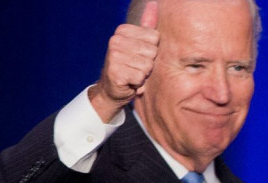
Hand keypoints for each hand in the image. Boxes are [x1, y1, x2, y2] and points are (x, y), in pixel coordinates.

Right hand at [89, 1, 158, 121]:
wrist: (111, 89)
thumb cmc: (130, 66)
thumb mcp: (139, 44)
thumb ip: (147, 25)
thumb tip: (154, 3)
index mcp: (123, 31)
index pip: (155, 37)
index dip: (152, 51)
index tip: (139, 55)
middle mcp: (115, 40)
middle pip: (153, 52)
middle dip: (148, 64)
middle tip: (136, 67)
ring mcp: (113, 56)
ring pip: (147, 66)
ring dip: (143, 75)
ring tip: (132, 74)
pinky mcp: (114, 72)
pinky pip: (140, 78)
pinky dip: (137, 84)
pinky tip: (129, 82)